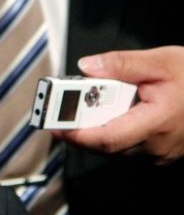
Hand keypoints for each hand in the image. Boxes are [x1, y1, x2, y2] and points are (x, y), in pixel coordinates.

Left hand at [52, 46, 183, 163]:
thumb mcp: (162, 61)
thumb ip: (122, 64)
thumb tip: (87, 67)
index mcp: (157, 123)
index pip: (106, 139)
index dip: (76, 134)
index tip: (52, 125)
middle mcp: (158, 146)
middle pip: (105, 144)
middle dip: (80, 126)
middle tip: (59, 106)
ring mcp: (161, 153)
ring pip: (116, 146)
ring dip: (97, 127)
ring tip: (86, 103)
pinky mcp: (161, 153)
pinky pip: (129, 145)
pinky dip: (114, 129)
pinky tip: (112, 110)